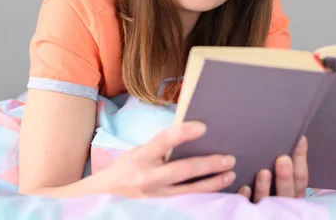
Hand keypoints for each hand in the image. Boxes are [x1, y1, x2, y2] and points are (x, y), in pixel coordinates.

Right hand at [96, 121, 236, 197]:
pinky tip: (217, 189)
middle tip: (229, 159)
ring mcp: (155, 197)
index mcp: (141, 157)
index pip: (163, 141)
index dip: (183, 133)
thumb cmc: (127, 168)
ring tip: (230, 174)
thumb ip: (161, 146)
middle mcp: (148, 178)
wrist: (105, 196)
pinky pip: (187, 202)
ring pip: (189, 191)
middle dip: (209, 165)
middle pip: (183, 170)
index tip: (203, 127)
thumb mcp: (139, 152)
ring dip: (213, 183)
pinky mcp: (161, 209)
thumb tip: (192, 133)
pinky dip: (203, 196)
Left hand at [238, 136, 307, 202]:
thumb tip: (289, 135)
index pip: (300, 177)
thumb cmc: (271, 183)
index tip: (300, 139)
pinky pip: (248, 207)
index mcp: (293, 191)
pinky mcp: (251, 212)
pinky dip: (246, 198)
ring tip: (263, 172)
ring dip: (265, 186)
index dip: (301, 158)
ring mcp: (267, 209)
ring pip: (268, 200)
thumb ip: (285, 161)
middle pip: (287, 191)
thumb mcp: (282, 175)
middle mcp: (282, 202)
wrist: (259, 208)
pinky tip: (244, 188)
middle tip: (283, 159)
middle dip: (285, 176)